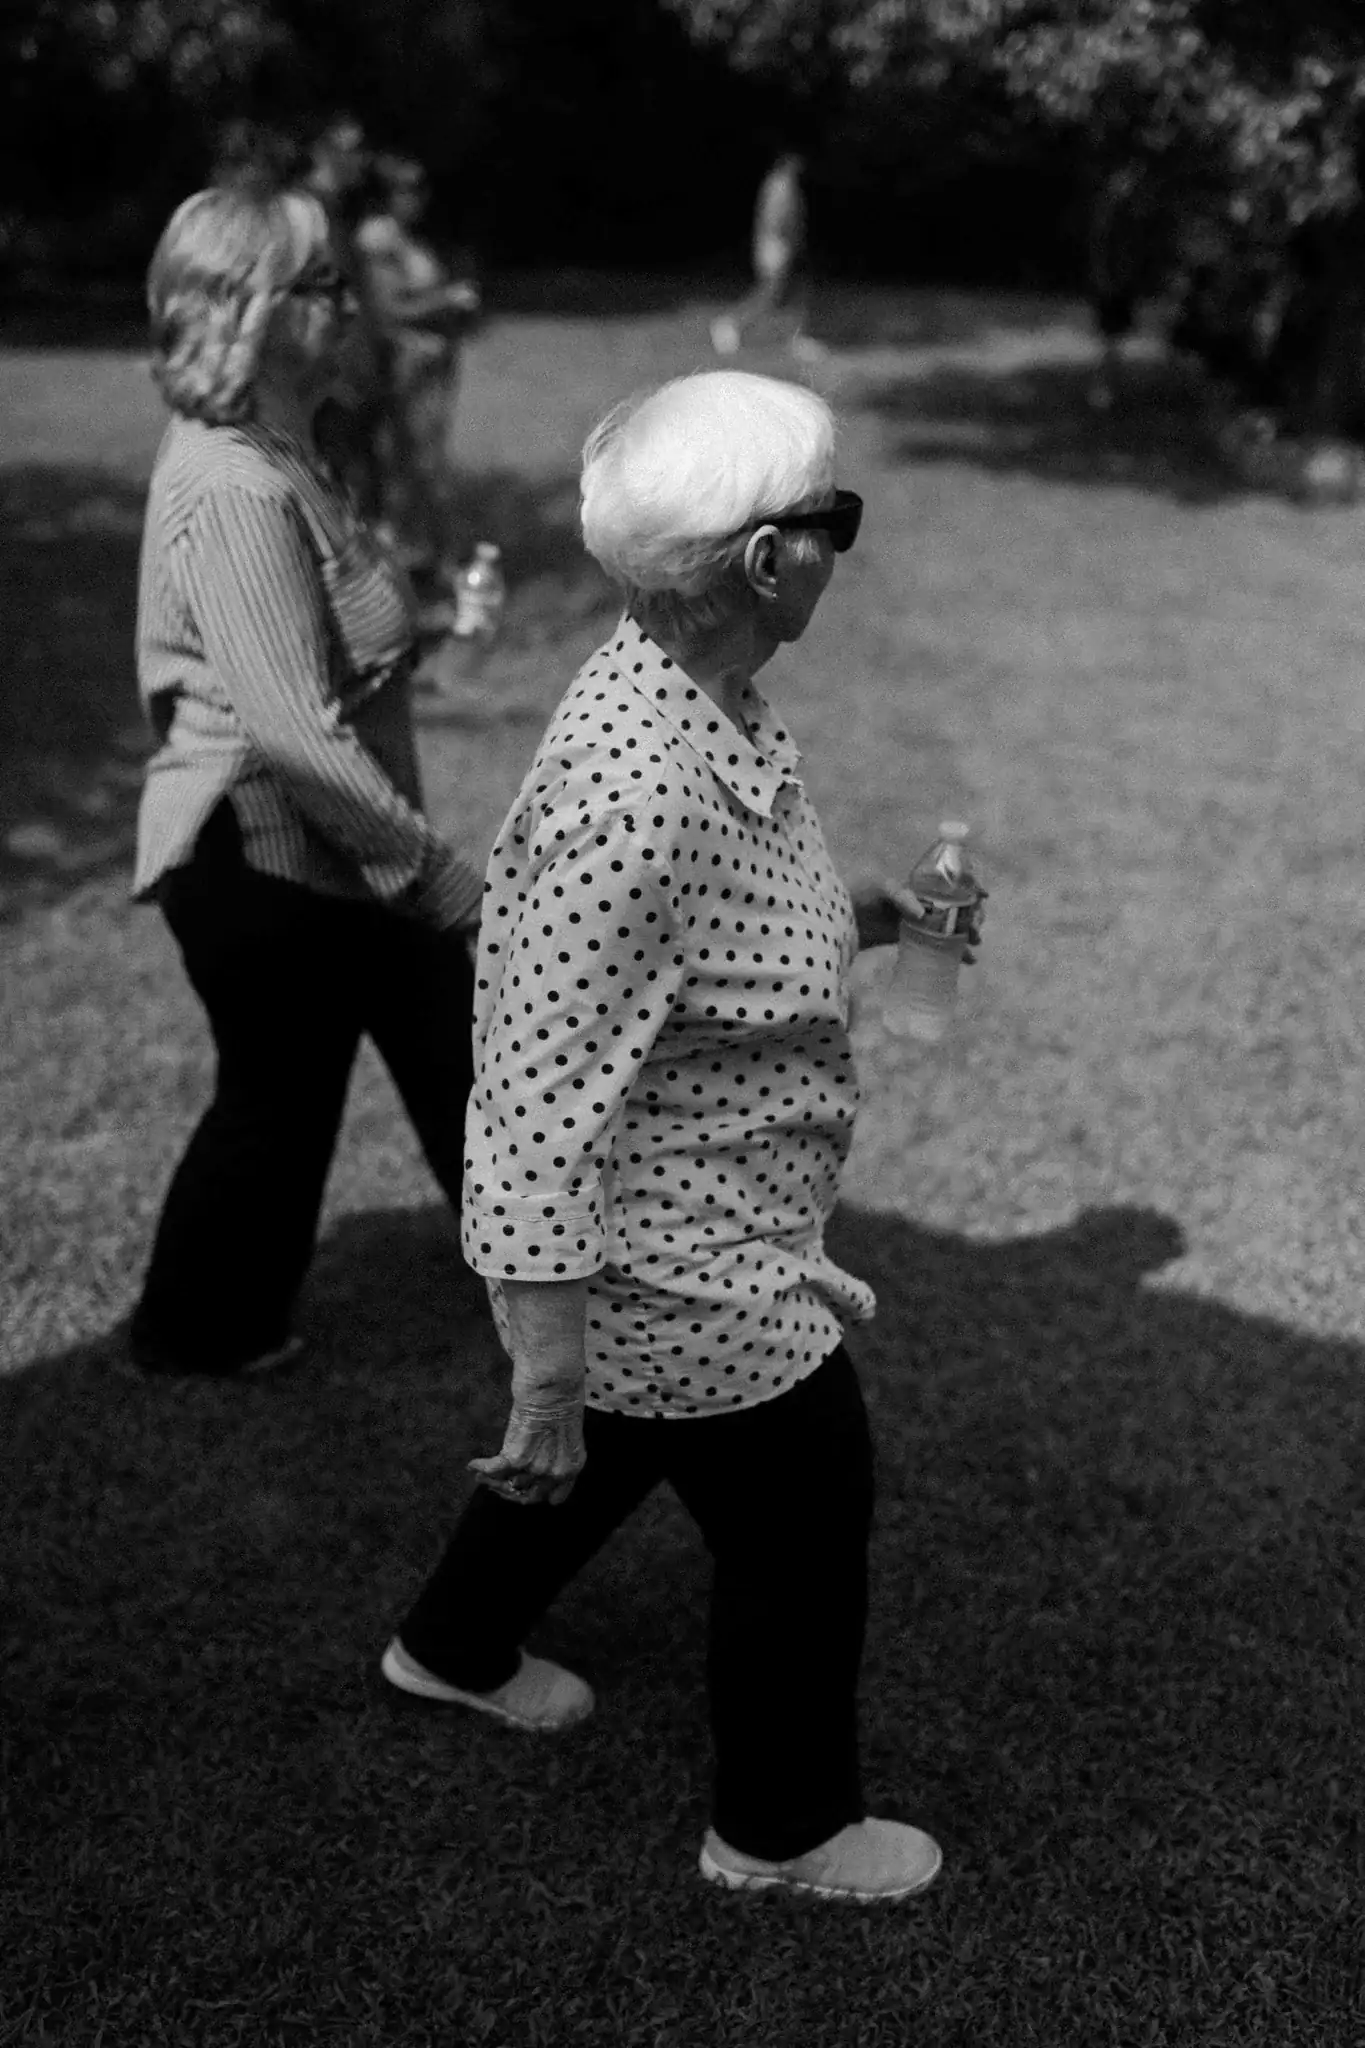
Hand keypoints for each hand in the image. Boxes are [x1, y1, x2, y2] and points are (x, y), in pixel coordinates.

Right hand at [468, 1384, 585, 1506]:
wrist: (553, 1387)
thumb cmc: (562, 1400)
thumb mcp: (567, 1435)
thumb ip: (555, 1454)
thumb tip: (538, 1460)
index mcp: (572, 1467)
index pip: (555, 1498)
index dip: (538, 1494)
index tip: (527, 1489)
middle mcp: (555, 1473)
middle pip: (528, 1497)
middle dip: (511, 1492)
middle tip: (498, 1485)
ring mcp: (536, 1468)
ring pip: (508, 1485)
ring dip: (493, 1481)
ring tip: (482, 1476)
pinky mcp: (516, 1458)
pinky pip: (494, 1469)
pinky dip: (481, 1468)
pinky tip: (473, 1465)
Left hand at [851, 878, 987, 962]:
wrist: (840, 919)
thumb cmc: (860, 895)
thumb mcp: (880, 887)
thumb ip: (900, 896)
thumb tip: (922, 913)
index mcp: (920, 886)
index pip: (952, 885)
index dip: (969, 891)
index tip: (982, 900)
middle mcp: (923, 902)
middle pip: (956, 909)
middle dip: (971, 918)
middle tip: (976, 932)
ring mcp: (917, 922)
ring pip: (949, 929)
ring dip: (964, 937)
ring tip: (973, 949)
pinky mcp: (910, 939)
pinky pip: (936, 945)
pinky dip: (951, 953)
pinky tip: (964, 961)